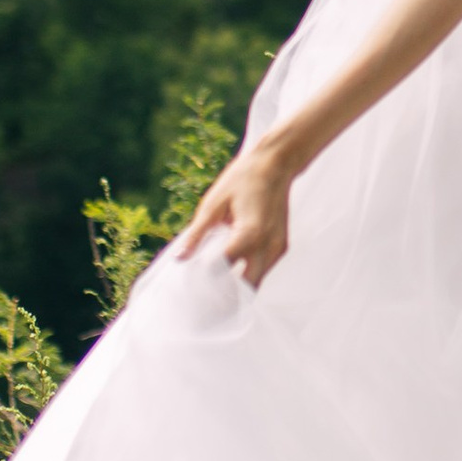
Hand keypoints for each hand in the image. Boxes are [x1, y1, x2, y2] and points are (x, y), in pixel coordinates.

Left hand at [176, 140, 293, 283]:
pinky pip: (263, 269)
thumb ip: (197, 234)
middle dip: (225, 294)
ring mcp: (277, 247)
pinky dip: (248, 273)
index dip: (204, 279)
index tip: (189, 285)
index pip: (222, 270)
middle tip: (204, 297)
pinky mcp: (281, 246)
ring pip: (256, 281)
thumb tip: (179, 259)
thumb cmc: (242, 179)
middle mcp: (267, 245)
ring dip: (238, 286)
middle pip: (244, 286)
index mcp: (249, 234)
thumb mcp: (213, 203)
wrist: (276, 163)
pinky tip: (230, 269)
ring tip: (214, 285)